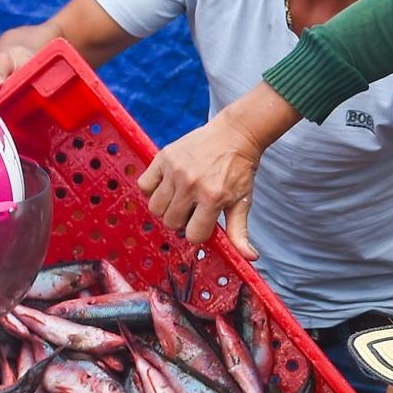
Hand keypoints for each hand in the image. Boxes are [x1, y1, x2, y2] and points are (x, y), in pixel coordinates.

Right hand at [139, 115, 264, 255]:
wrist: (234, 134)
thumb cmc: (239, 170)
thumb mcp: (243, 202)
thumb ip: (240, 232)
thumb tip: (249, 258)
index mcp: (212, 198)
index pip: (192, 235)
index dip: (198, 232)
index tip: (203, 220)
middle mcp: (191, 185)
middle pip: (171, 222)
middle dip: (182, 220)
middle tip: (192, 207)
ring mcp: (175, 170)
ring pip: (156, 207)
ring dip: (166, 207)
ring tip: (179, 197)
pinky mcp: (164, 157)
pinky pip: (144, 184)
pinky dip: (152, 188)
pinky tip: (167, 185)